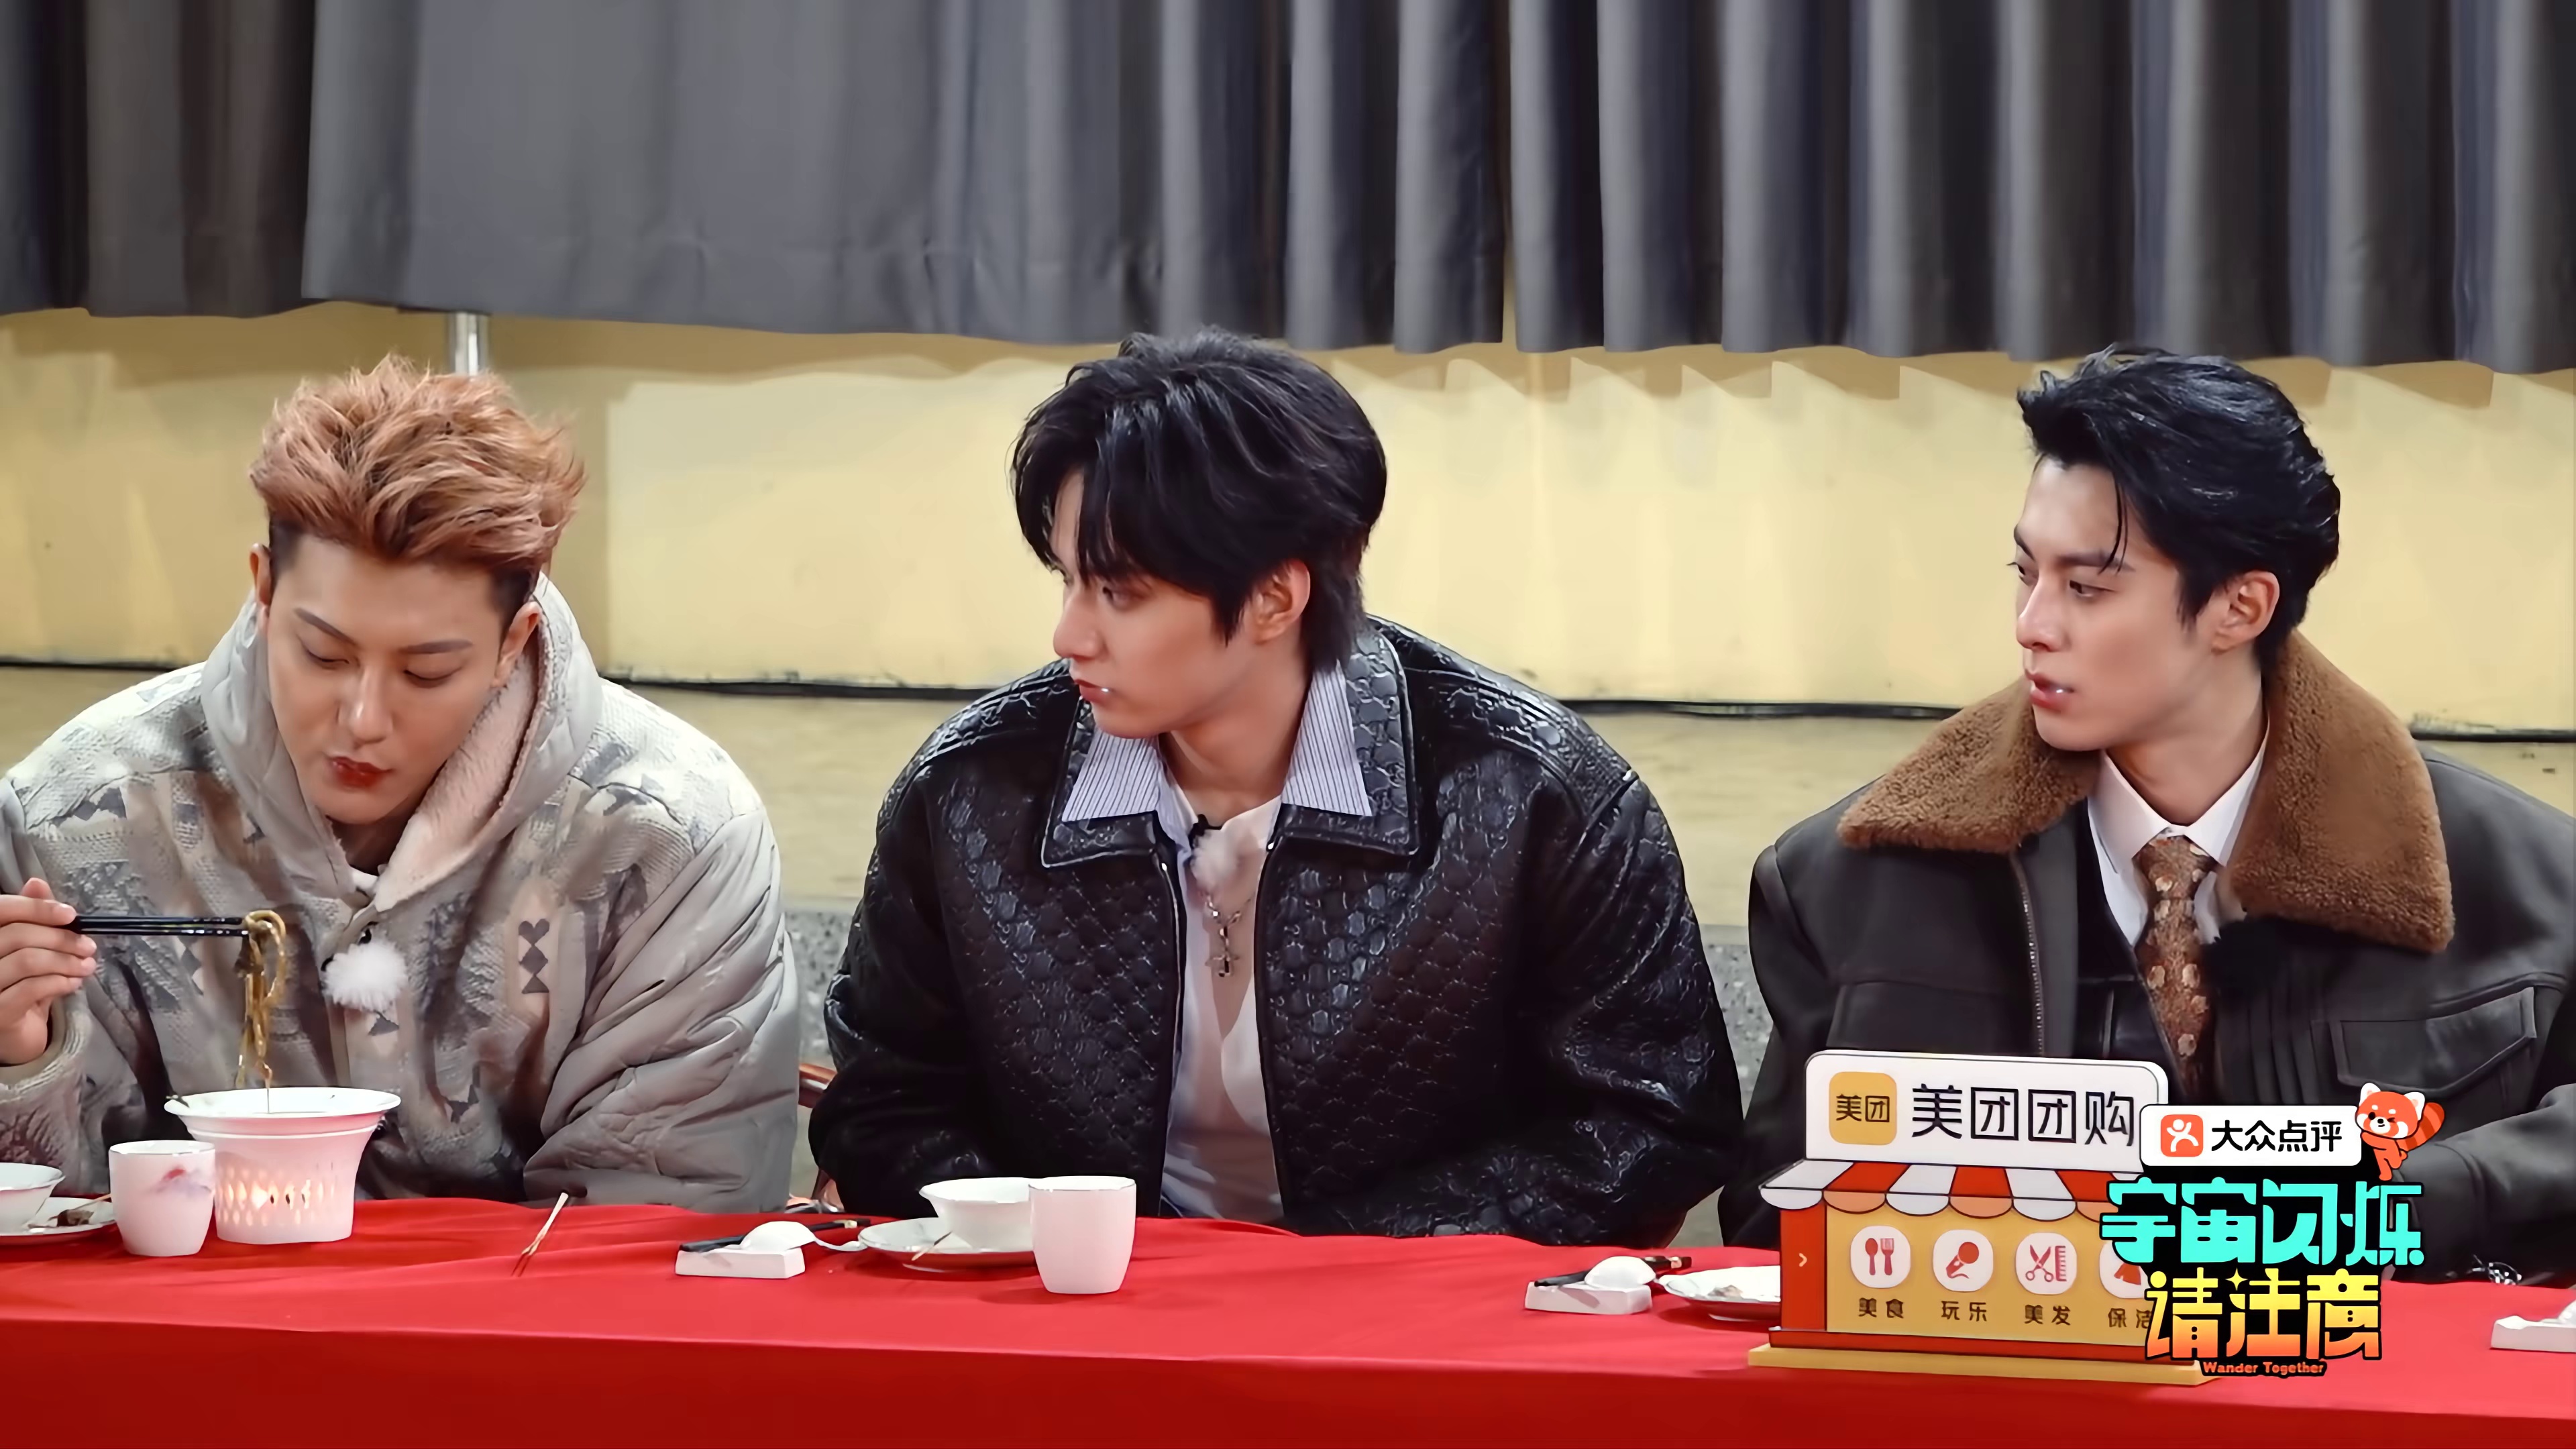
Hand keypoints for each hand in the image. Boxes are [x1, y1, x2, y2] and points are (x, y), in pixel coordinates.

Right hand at [0, 880, 94, 1067]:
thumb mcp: (26, 950)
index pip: (1, 910)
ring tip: (87, 965)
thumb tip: (37, 883)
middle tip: (89, 946)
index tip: (71, 915)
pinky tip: (73, 983)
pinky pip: (30, 989)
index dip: (36, 908)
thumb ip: (30, 918)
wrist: (12, 1036)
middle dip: (61, 939)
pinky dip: (59, 982)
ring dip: (65, 961)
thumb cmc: (16, 986)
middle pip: (18, 935)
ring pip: (27, 961)